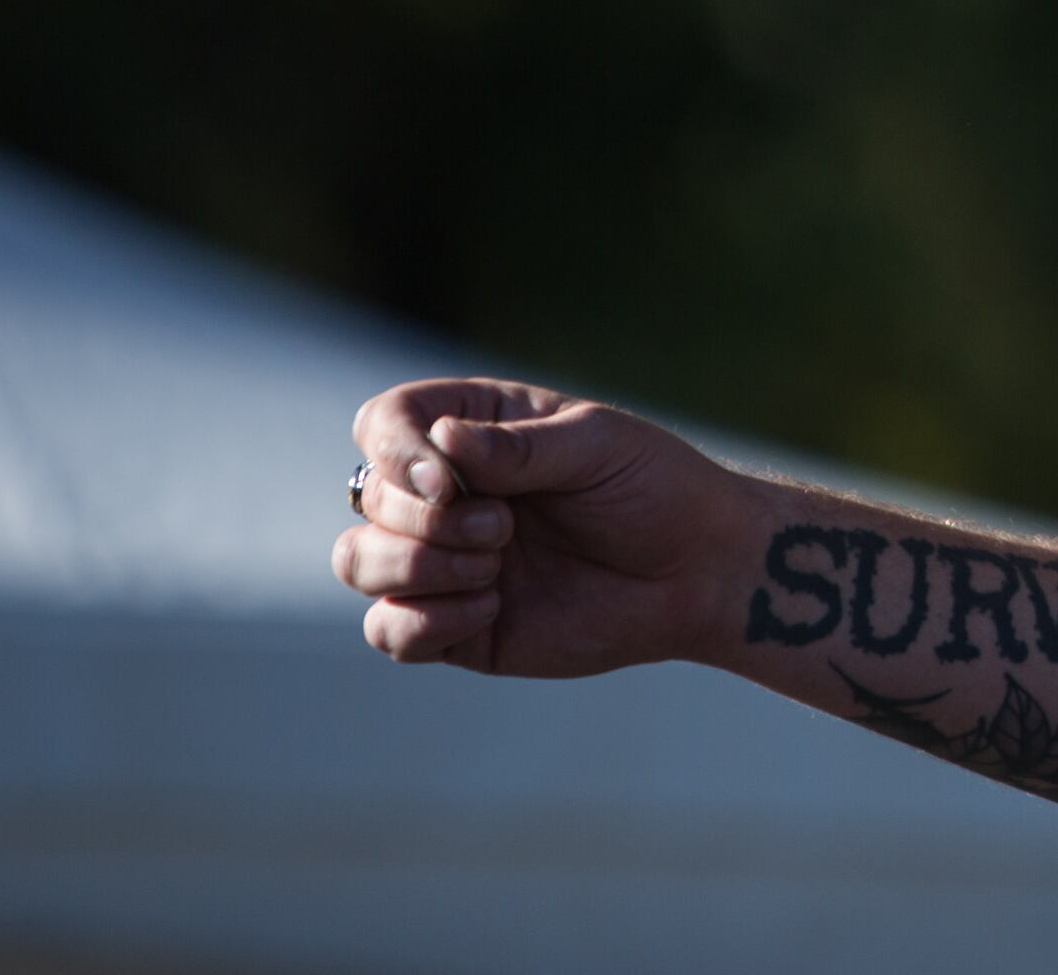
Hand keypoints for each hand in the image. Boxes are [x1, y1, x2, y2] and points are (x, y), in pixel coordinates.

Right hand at [335, 378, 754, 674]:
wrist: (698, 571)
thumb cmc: (655, 488)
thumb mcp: (596, 447)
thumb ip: (518, 449)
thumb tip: (440, 441)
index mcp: (475, 431)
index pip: (383, 424)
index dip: (395, 453)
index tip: (447, 481)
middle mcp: (447, 494)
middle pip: (369, 498)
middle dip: (426, 519)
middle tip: (505, 528)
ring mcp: (445, 561)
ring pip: (358, 562)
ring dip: (415, 567)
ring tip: (495, 567)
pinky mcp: (454, 627)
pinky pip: (387, 632)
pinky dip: (421, 624)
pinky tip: (489, 609)